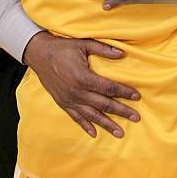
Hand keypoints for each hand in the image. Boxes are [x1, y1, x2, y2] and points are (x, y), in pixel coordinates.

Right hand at [23, 31, 139, 137]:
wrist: (40, 54)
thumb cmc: (63, 47)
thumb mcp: (84, 44)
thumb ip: (103, 49)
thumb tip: (122, 53)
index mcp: (84, 77)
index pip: (109, 88)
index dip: (124, 92)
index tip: (137, 97)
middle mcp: (77, 92)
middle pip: (104, 104)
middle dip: (121, 111)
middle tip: (136, 117)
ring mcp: (69, 100)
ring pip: (92, 115)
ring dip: (107, 124)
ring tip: (120, 132)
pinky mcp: (62, 103)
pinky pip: (76, 118)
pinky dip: (86, 126)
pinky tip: (94, 133)